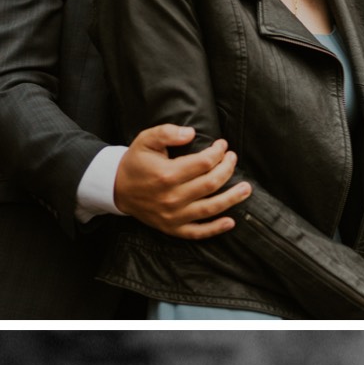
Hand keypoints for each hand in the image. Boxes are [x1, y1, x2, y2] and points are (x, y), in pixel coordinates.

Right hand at [114, 126, 252, 238]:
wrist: (116, 188)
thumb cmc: (135, 162)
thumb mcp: (145, 141)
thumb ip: (167, 133)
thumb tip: (191, 133)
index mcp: (167, 174)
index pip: (204, 163)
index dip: (218, 153)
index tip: (223, 145)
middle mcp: (172, 197)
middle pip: (211, 183)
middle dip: (227, 169)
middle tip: (233, 159)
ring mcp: (173, 215)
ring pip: (210, 208)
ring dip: (232, 199)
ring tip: (246, 189)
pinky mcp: (172, 228)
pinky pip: (197, 232)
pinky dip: (216, 229)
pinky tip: (231, 222)